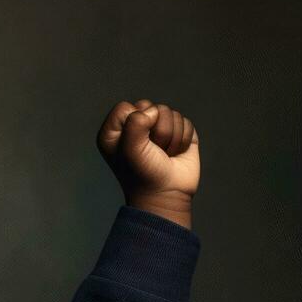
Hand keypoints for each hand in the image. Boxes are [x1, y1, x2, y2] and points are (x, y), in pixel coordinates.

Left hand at [95, 99, 198, 216]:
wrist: (167, 194)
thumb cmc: (143, 174)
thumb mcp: (130, 149)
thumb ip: (135, 123)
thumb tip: (154, 110)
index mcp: (115, 131)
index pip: (125, 107)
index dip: (134, 123)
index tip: (134, 145)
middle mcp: (135, 126)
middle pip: (151, 107)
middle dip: (156, 131)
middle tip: (152, 152)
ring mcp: (157, 128)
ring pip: (171, 113)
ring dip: (170, 138)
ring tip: (163, 154)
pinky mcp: (178, 132)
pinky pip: (185, 122)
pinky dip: (183, 140)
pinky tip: (175, 154)